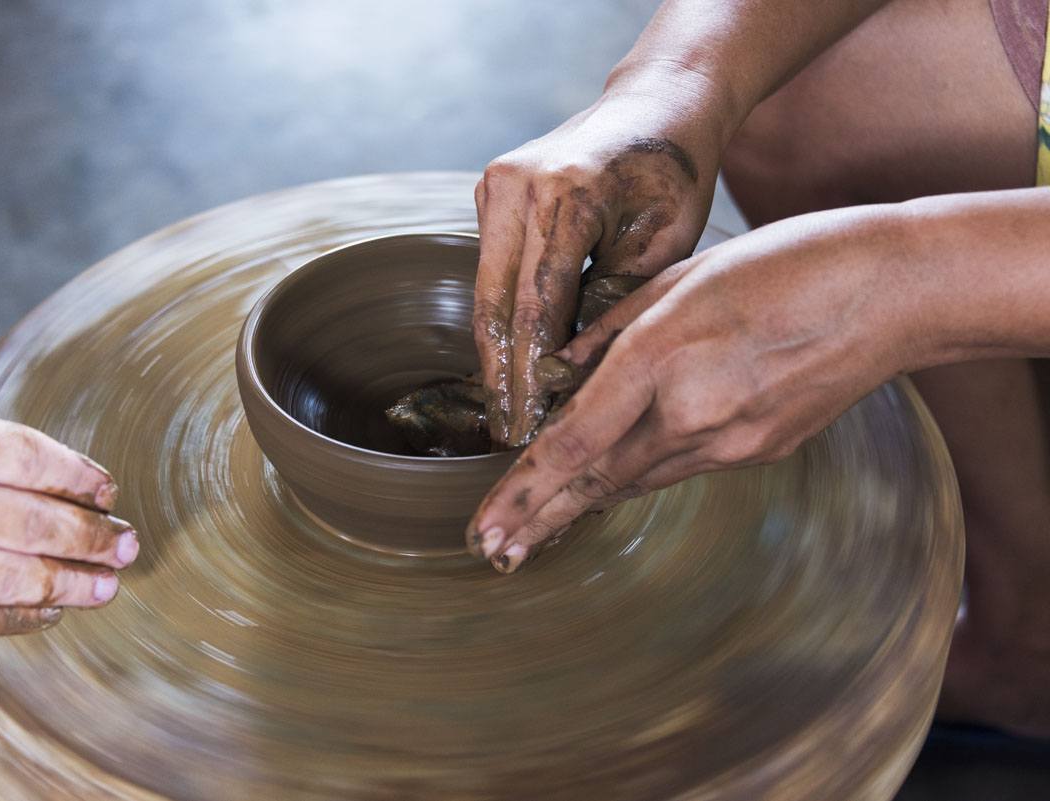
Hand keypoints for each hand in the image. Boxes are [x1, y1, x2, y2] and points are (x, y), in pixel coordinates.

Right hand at [0, 389, 138, 639]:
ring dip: (70, 583)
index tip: (108, 490)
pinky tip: (52, 611)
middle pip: (30, 521)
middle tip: (128, 544)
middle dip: (90, 536)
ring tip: (108, 584)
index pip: (26, 457)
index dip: (78, 476)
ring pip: (8, 576)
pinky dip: (19, 617)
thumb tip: (66, 477)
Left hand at [467, 206, 920, 571]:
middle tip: (492, 554)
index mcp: (664, 358)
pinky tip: (610, 480)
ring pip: (636, 478)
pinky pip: (680, 465)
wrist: (893, 293)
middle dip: (538, 519)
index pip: (575, 442)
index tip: (485, 528)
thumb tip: (563, 370)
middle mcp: (694, 414)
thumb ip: (613, 327)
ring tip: (533, 528)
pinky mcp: (761, 450)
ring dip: (582, 502)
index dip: (523, 491)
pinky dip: (636, 473)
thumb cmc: (788, 262)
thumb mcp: (684, 275)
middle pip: (597, 480)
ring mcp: (733, 442)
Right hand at [473, 85, 721, 446]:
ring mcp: (495, 184)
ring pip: (487, 291)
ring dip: (497, 351)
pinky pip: (491, 269)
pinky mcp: (490, 191)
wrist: (656, 106)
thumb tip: (572, 373)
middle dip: (503, 375)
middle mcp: (517, 185)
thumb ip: (615, 303)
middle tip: (507, 432)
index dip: (532, 374)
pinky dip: (503, 316)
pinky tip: (512, 361)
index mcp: (567, 193)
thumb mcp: (665, 243)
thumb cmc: (674, 175)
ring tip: (506, 409)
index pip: (539, 306)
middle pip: (497, 304)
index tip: (531, 426)